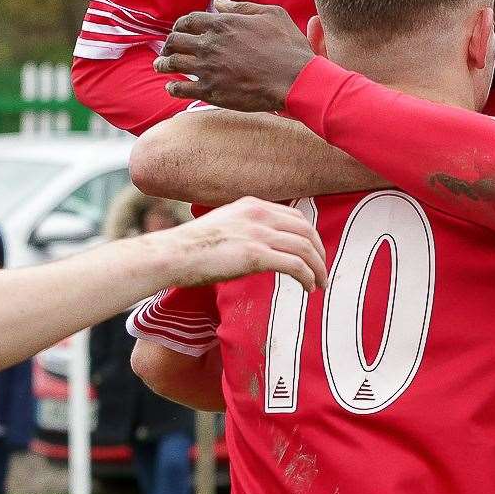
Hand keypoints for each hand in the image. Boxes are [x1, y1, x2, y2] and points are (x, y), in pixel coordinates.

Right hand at [149, 196, 326, 290]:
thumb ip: (244, 229)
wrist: (172, 254)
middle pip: (306, 230)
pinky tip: (308, 288)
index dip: (309, 236)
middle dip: (319, 252)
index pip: (294, 216)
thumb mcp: (223, 226)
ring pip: (305, 248)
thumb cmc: (191, 248)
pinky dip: (308, 276)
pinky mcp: (255, 254)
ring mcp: (258, 233)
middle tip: (322, 271)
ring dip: (318, 268)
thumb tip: (256, 248)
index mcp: (252, 205)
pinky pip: (295, 265)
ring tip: (320, 284)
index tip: (312, 253)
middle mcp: (259, 215)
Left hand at [153, 0, 312, 111]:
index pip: (189, 21)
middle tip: (166, 49)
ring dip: (163, 64)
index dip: (180, 25)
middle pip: (175, 41)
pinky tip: (170, 87)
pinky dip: (173, 87)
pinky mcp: (210, 91)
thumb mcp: (270, 14)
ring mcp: (207, 68)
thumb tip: (217, 2)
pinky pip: (182, 89)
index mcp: (222, 23)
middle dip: (168, 44)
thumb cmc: (287, 46)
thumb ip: (240, 7)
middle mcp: (209, 44)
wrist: (295, 79)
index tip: (178, 30)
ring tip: (159, 66)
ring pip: (173, 64)